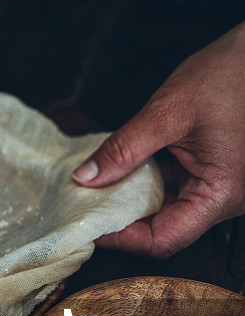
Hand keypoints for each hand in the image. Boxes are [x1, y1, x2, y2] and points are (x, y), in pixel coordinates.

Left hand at [72, 23, 244, 256]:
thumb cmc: (229, 75)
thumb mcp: (166, 111)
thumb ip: (123, 149)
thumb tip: (86, 178)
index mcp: (222, 193)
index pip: (164, 240)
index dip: (122, 239)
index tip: (89, 226)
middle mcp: (227, 200)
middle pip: (166, 229)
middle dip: (124, 219)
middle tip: (87, 205)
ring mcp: (222, 188)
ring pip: (169, 211)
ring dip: (135, 200)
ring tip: (99, 187)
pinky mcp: (216, 174)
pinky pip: (178, 190)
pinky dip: (149, 183)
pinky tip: (124, 169)